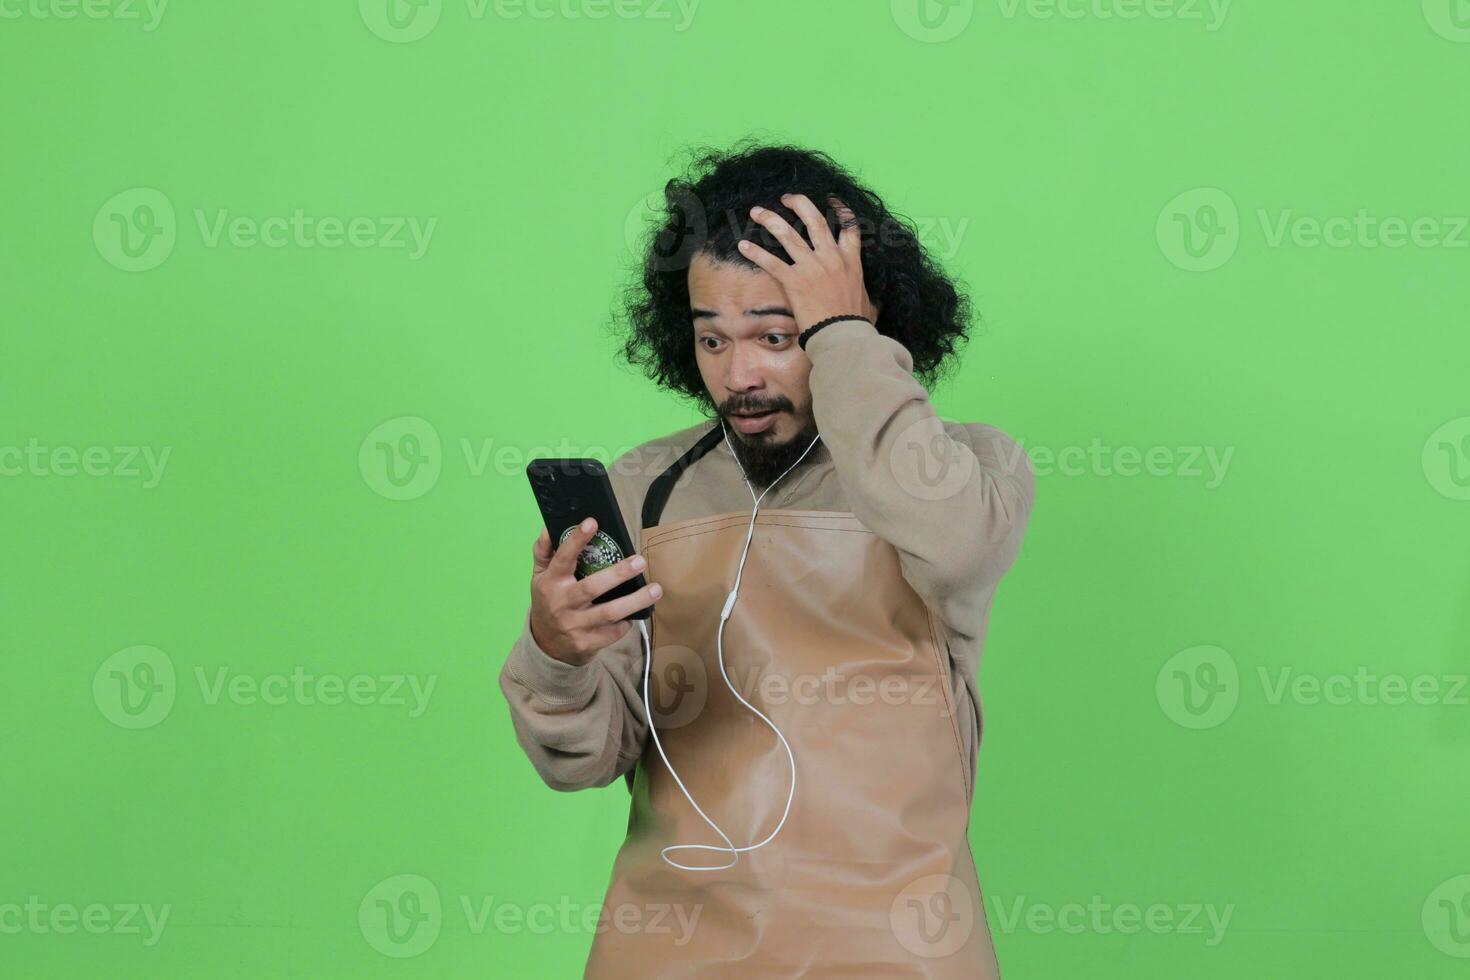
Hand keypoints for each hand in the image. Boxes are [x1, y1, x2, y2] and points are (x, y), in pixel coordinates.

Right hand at [528, 518, 661, 664]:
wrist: (546, 646)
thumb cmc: (548, 602)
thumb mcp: (539, 577)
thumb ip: (543, 552)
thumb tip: (548, 527)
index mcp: (552, 583)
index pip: (563, 558)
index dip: (576, 540)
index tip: (592, 522)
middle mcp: (563, 604)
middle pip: (592, 587)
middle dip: (618, 574)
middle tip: (640, 561)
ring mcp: (575, 626)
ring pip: (609, 613)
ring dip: (635, 601)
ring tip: (656, 590)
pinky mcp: (587, 644)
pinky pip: (613, 632)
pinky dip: (626, 622)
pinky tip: (636, 613)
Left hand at [738, 193, 879, 336]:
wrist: (843, 337)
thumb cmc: (855, 324)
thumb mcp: (868, 302)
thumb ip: (865, 294)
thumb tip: (871, 302)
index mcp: (850, 261)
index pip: (849, 226)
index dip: (840, 209)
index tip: (830, 199)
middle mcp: (831, 258)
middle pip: (815, 220)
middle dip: (799, 204)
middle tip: (786, 198)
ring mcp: (812, 268)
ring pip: (788, 234)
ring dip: (770, 220)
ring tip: (756, 212)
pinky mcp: (795, 281)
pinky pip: (771, 262)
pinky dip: (756, 252)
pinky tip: (743, 245)